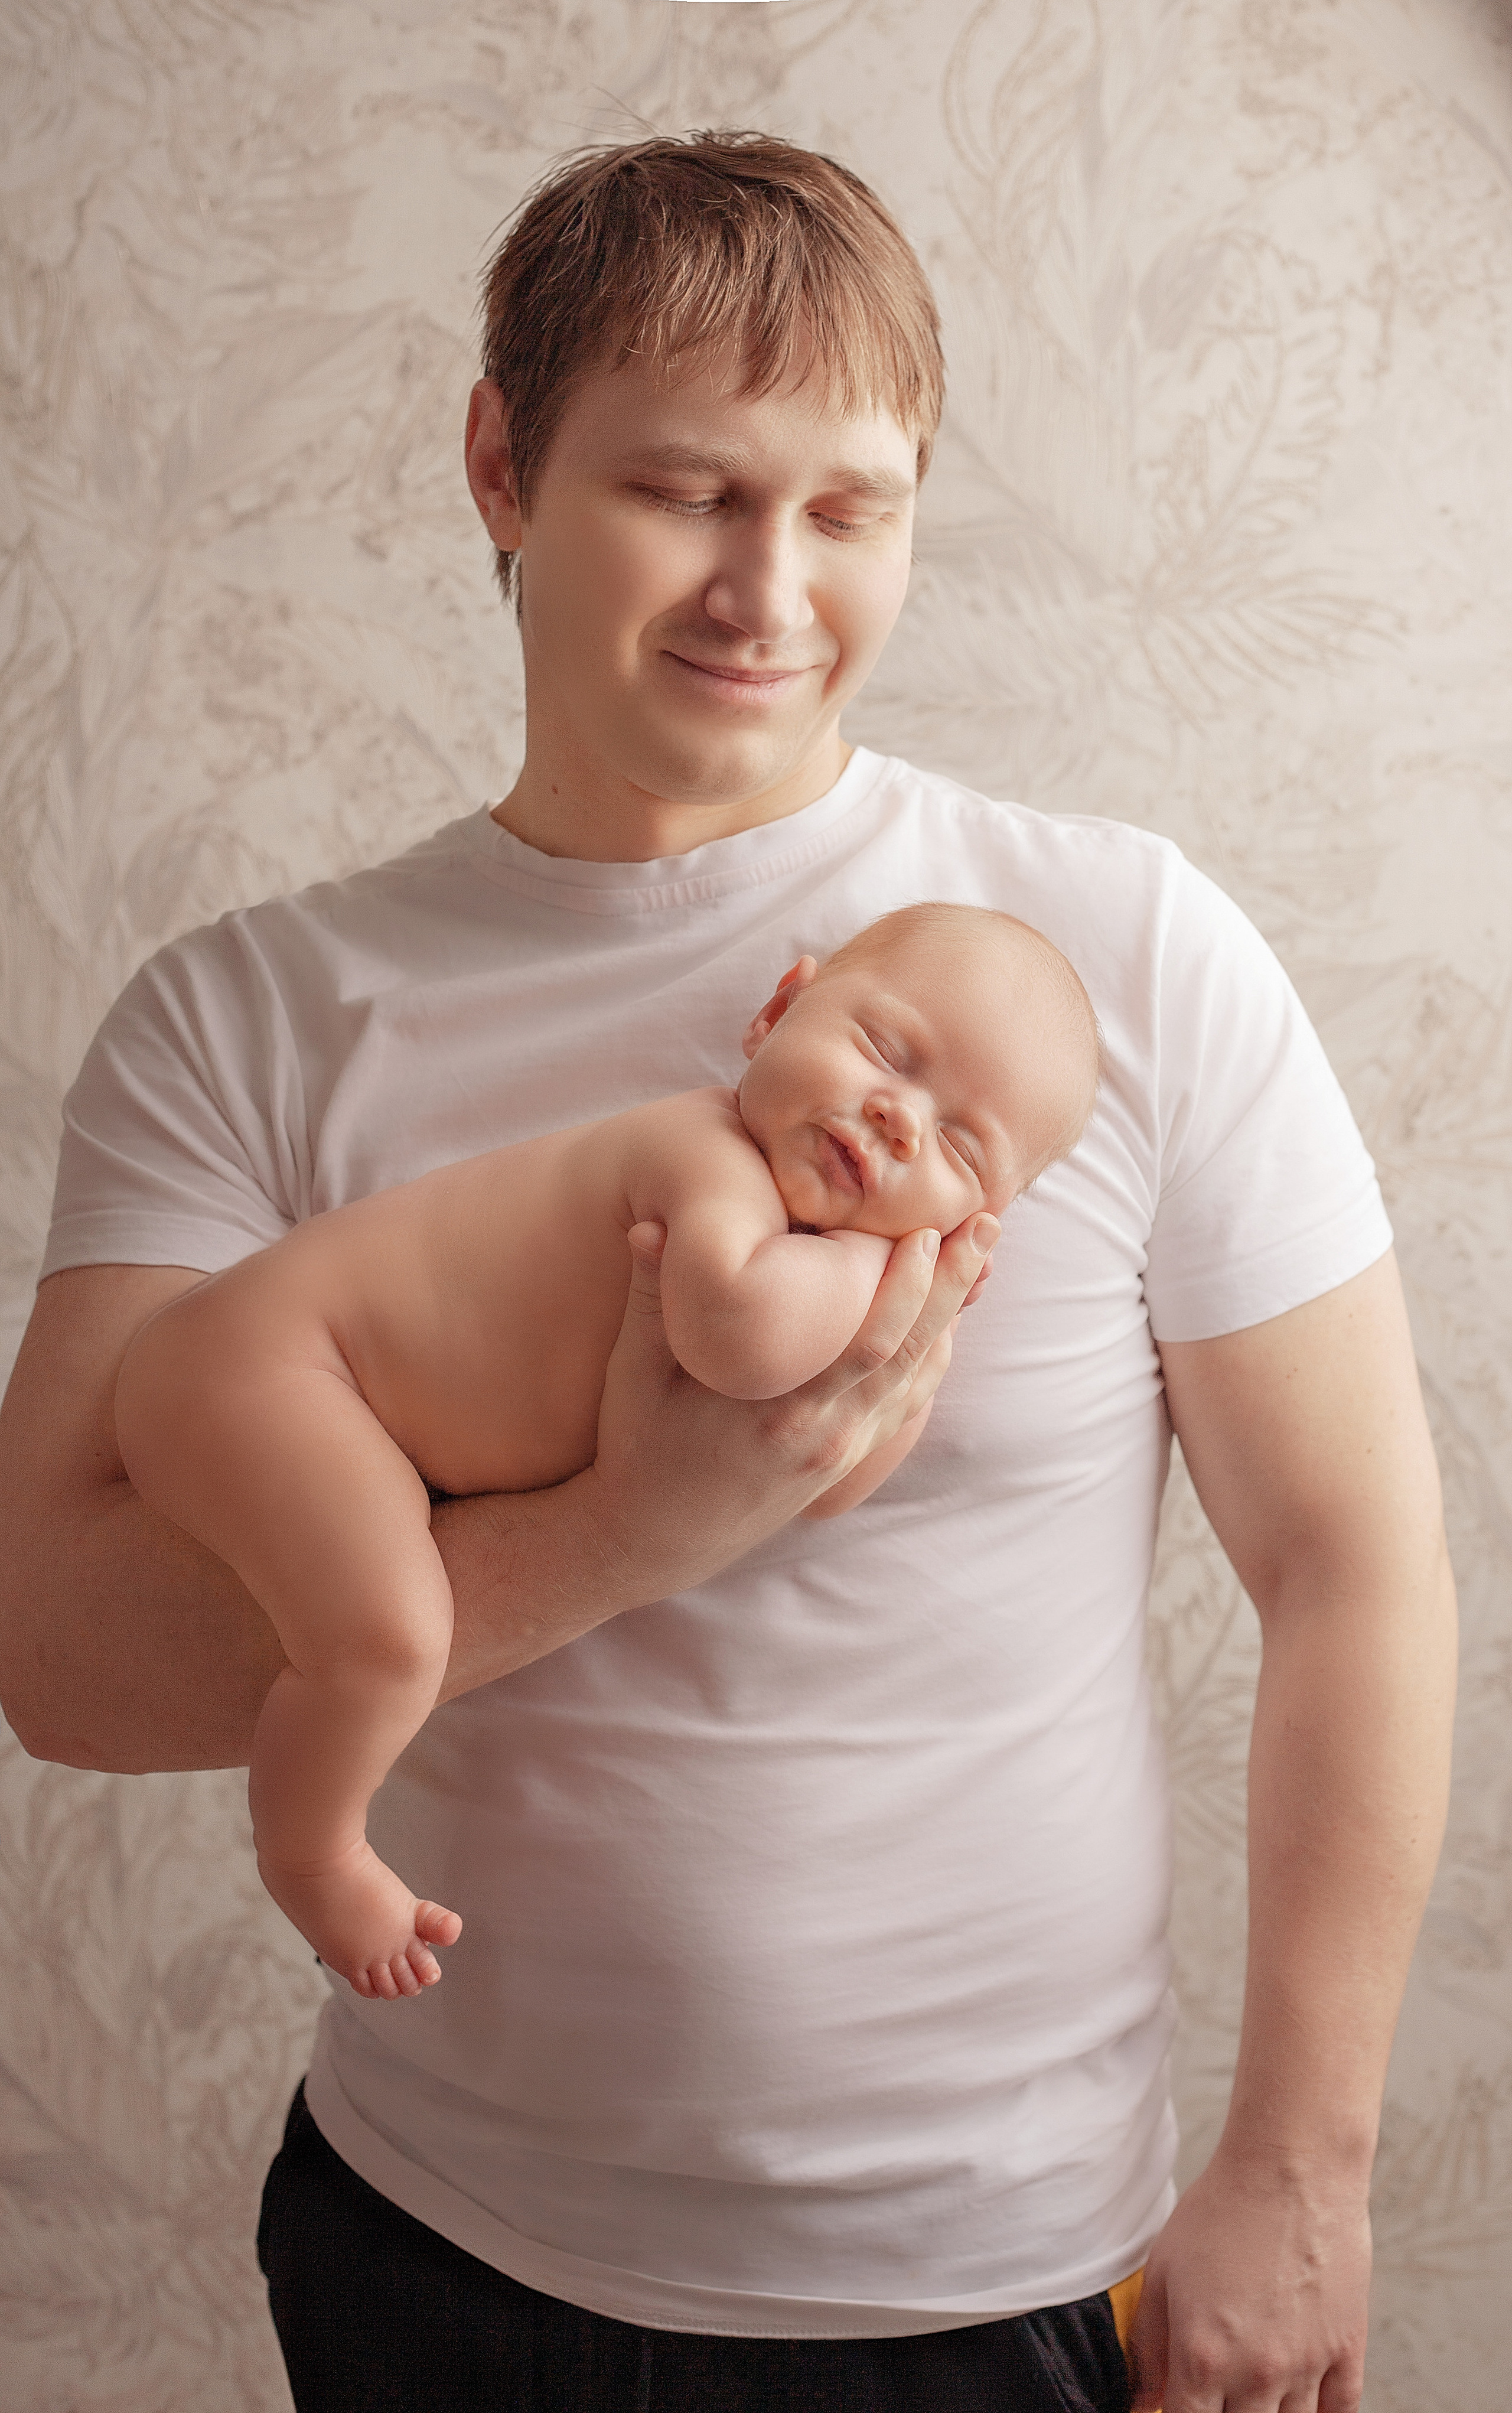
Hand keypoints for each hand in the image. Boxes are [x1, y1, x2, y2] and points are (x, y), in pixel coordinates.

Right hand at [588, 1214, 997, 1595]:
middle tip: (987, 1224)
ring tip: (980, 1255)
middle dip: (954, 1284)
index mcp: (780, 1411)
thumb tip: (650, 1224)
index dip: (907, 1285)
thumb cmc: (640, 1449)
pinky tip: (944, 1316)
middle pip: (912, 1352)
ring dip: (952, 1315)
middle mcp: (825, 1435)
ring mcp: (841, 1450)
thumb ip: (649, 1300)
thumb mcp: (634, 1375)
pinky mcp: (845, 1459)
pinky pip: (904, 1403)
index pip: (867, 1342)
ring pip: (916, 1378)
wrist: (653, 1539)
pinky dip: (930, 1356)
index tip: (928, 1228)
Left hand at [1130, 2146, 1371, 2412]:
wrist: (1291, 2169)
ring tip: (1254, 2391)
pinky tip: (1303, 2405)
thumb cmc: (1222, 2211)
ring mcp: (1307, 2365)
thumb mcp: (1162, 2271)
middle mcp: (1256, 2373)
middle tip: (1218, 2394)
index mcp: (1203, 2356)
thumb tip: (1140, 2401)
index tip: (1179, 2407)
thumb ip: (1148, 2346)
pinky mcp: (1347, 2349)